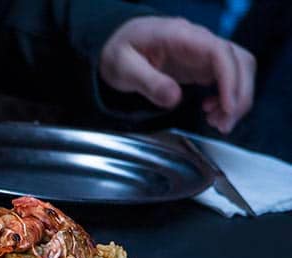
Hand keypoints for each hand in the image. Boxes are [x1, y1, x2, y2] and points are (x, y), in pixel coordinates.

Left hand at [100, 17, 255, 133]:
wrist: (116, 46)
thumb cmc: (118, 53)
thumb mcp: (124, 68)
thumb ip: (148, 82)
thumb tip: (174, 98)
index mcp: (179, 35)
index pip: (219, 52)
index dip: (229, 79)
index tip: (227, 106)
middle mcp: (197, 41)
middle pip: (239, 60)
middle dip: (239, 94)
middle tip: (224, 124)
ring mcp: (202, 52)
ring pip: (238, 70)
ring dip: (236, 98)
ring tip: (218, 123)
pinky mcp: (201, 65)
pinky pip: (226, 79)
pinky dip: (226, 98)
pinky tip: (211, 112)